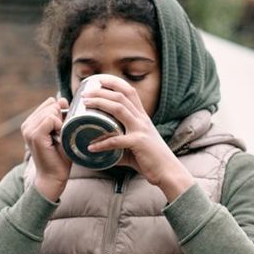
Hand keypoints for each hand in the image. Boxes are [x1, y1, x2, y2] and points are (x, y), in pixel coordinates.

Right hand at [22, 95, 71, 201]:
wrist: (53, 177)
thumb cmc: (59, 157)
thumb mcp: (62, 131)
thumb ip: (62, 115)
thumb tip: (63, 99)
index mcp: (31, 122)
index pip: (50, 103)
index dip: (61, 114)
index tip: (61, 131)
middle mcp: (27, 124)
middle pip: (51, 105)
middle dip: (61, 118)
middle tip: (60, 137)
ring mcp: (29, 129)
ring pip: (52, 111)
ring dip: (61, 124)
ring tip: (58, 139)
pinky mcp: (34, 135)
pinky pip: (51, 119)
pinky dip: (59, 127)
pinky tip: (58, 139)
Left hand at [81, 77, 194, 200]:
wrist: (168, 172)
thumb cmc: (152, 160)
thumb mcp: (135, 146)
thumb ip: (117, 145)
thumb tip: (99, 149)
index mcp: (142, 117)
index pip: (129, 91)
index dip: (114, 82)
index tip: (98, 80)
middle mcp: (142, 119)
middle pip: (120, 96)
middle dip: (100, 92)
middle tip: (84, 95)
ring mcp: (141, 129)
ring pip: (118, 109)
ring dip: (99, 104)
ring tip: (85, 105)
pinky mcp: (138, 143)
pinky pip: (116, 140)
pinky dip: (102, 144)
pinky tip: (91, 148)